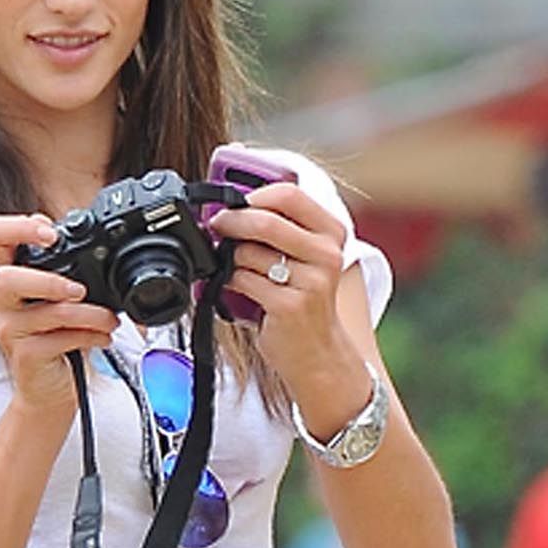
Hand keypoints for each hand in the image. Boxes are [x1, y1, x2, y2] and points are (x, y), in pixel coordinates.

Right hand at [0, 214, 118, 422]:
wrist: (49, 390)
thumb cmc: (57, 338)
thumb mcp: (62, 298)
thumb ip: (69, 269)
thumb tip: (100, 243)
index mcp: (10, 275)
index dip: (18, 227)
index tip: (50, 233)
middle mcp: (2, 300)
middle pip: (6, 278)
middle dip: (48, 280)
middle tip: (80, 289)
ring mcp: (9, 329)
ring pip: (48, 312)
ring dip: (90, 314)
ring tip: (110, 319)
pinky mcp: (24, 356)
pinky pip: (60, 339)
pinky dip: (90, 336)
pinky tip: (103, 337)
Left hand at [209, 176, 373, 433]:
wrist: (317, 352)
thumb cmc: (302, 301)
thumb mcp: (303, 259)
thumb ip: (280, 231)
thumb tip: (231, 209)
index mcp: (331, 233)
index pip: (289, 195)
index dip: (254, 196)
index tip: (235, 204)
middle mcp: (326, 253)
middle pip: (265, 220)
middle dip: (231, 221)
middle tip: (216, 226)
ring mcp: (311, 280)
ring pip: (249, 252)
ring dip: (229, 258)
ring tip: (229, 266)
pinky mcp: (290, 305)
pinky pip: (244, 281)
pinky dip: (228, 281)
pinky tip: (230, 286)